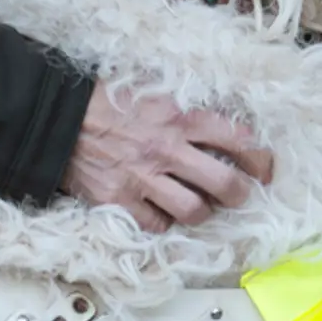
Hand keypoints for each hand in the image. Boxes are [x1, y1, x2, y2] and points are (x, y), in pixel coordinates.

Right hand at [65, 82, 273, 232]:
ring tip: (200, 207)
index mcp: (180, 117)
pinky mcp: (119, 202)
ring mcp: (143, 179)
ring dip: (203, 212)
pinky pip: (157, 225)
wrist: (56, 119)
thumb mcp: (154, 95)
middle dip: (241, 195)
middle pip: (226, 185)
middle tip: (240, 196)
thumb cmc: (107, 103)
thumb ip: (188, 114)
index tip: (265, 170)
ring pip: (195, 211)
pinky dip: (164, 223)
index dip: (260, 159)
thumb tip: (223, 133)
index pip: (238, 140)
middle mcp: (167, 150)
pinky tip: (162, 213)